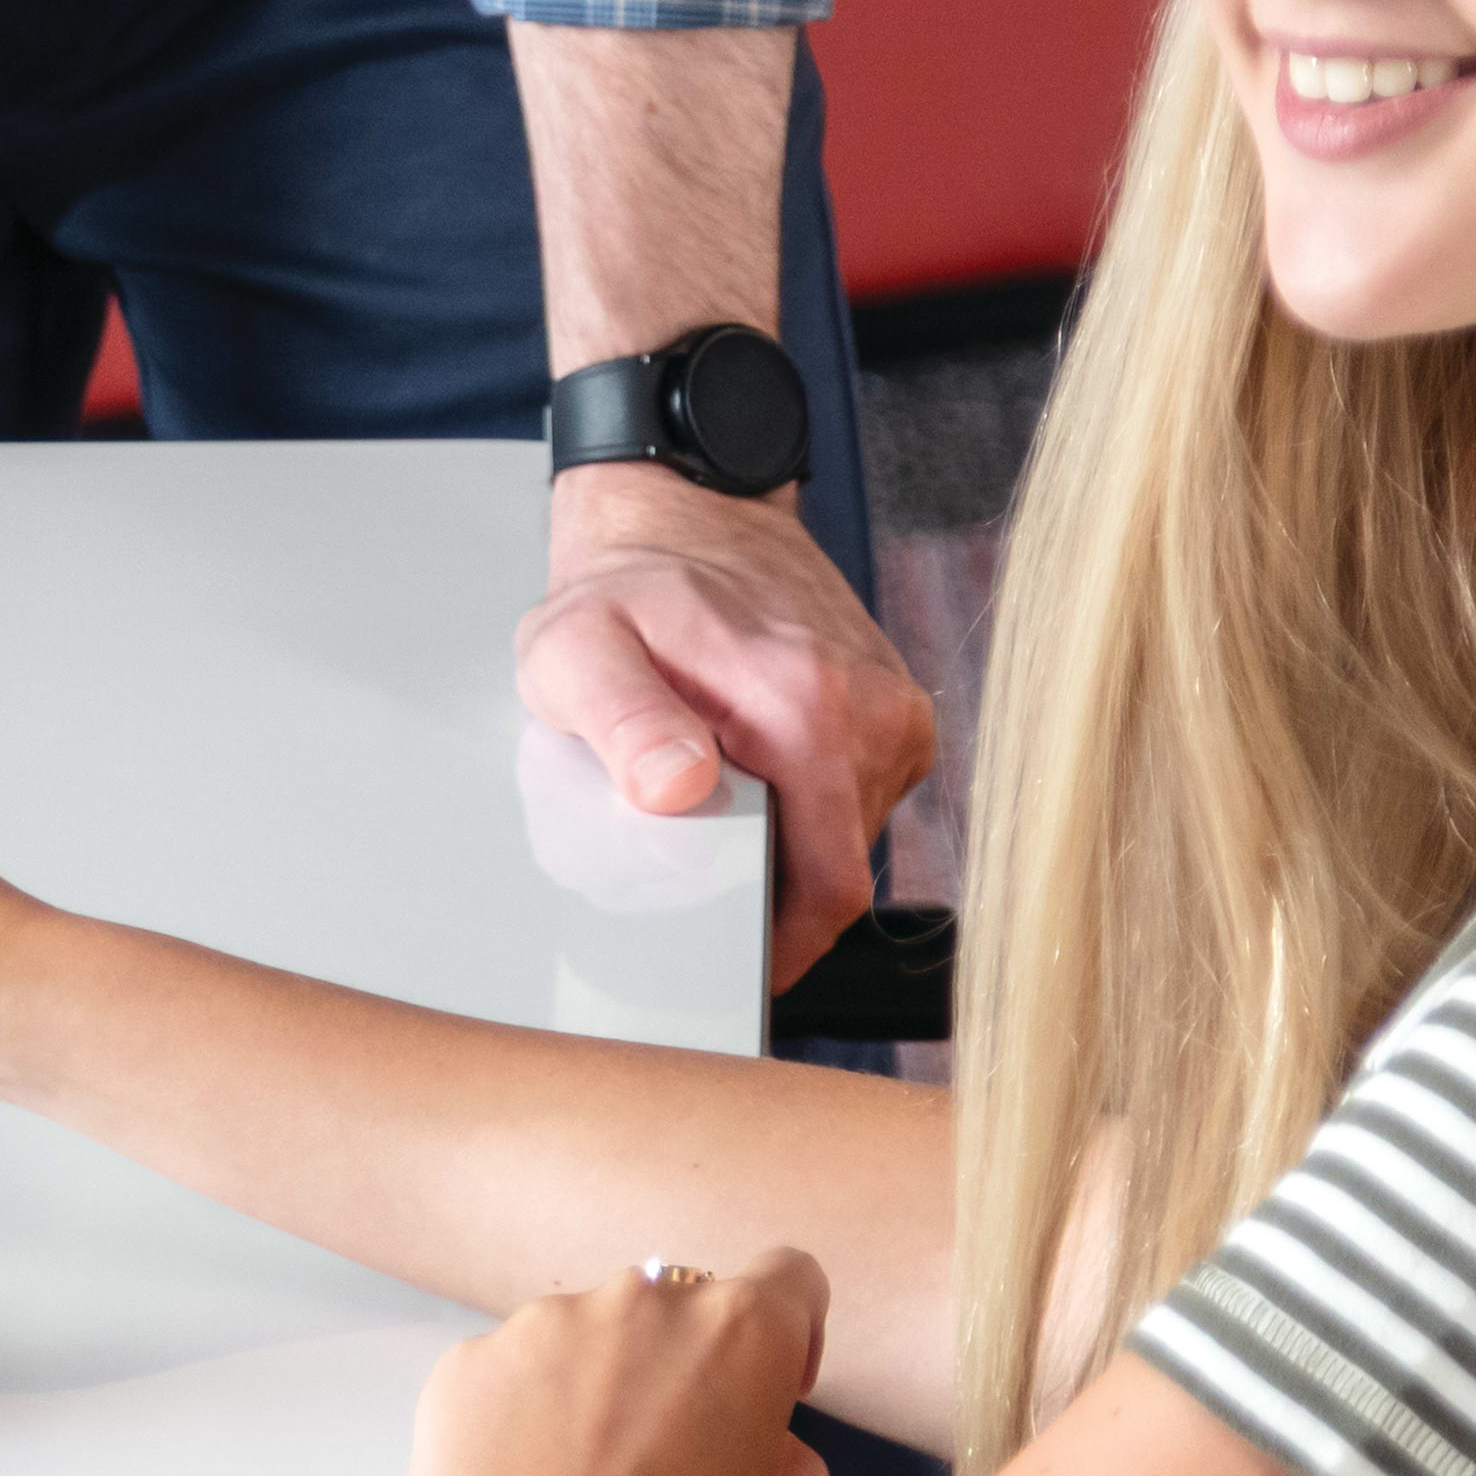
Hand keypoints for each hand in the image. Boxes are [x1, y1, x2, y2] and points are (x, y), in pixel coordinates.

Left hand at [395, 1248, 837, 1475]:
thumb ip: (793, 1453)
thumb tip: (753, 1440)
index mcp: (739, 1327)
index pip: (788, 1279)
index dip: (788, 1341)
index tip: (768, 1398)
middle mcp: (637, 1299)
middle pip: (678, 1310)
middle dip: (684, 1370)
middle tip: (669, 1465)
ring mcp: (538, 1327)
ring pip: (587, 1338)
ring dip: (598, 1389)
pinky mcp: (463, 1368)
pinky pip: (510, 1374)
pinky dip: (523, 1418)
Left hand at [516, 477, 932, 983]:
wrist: (688, 513)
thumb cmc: (625, 588)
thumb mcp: (578, 652)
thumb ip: (623, 722)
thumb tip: (678, 788)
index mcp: (812, 711)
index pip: (829, 892)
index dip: (776, 948)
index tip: (720, 963)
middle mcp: (875, 713)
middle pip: (838, 875)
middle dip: (771, 899)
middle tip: (692, 876)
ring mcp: (897, 713)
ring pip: (849, 843)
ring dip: (787, 852)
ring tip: (720, 813)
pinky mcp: (898, 714)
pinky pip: (857, 804)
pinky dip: (805, 812)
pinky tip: (755, 780)